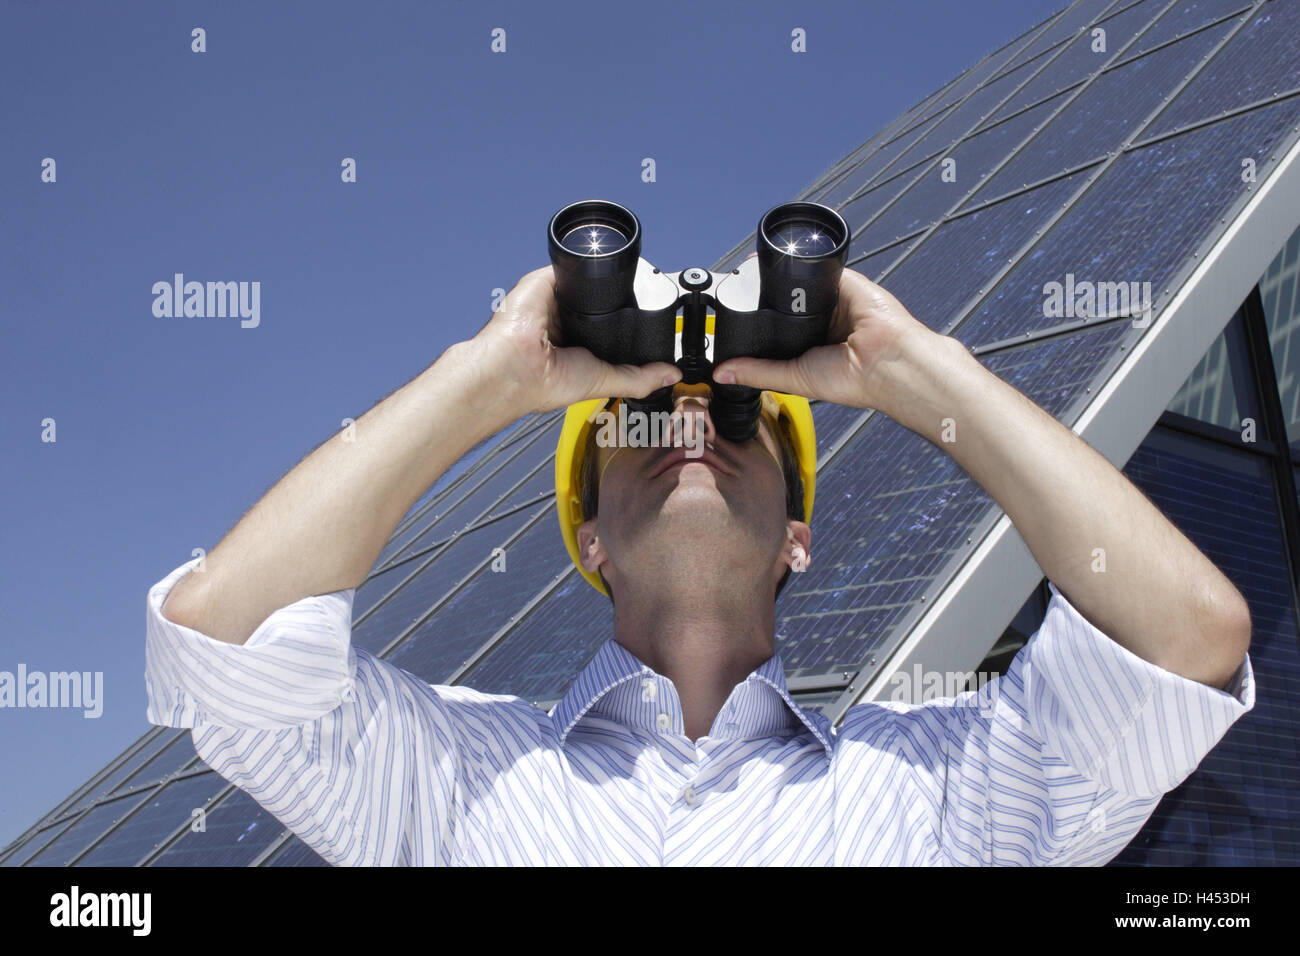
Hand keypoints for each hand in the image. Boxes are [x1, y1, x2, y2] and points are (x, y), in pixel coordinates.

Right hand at [471, 266, 681, 415]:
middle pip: (599, 303)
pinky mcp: (544, 280)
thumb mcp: (604, 382)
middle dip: (617, 302)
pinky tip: (601, 267)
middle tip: (642, 299)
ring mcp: (554, 300)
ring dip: (604, 280)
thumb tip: (671, 375)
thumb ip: (638, 378)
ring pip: (587, 282)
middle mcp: (564, 322)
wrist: (517, 364)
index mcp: (575, 347)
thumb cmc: (546, 382)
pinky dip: (585, 264)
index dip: (624, 326)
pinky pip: (570, 264)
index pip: (606, 329)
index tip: (647, 322)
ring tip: (627, 279)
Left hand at [711, 257, 949, 414]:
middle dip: (764, 298)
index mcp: (809, 348)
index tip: (732, 318)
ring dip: (779, 278)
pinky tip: (782, 260)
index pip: (776, 330)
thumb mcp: (793, 378)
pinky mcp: (844, 281)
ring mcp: (832, 300)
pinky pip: (819, 265)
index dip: (756, 324)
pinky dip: (802, 262)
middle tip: (739, 290)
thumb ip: (757, 373)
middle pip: (784, 303)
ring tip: (754, 272)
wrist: (885, 360)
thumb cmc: (852, 379)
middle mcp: (820, 323)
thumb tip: (721, 374)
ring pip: (798, 283)